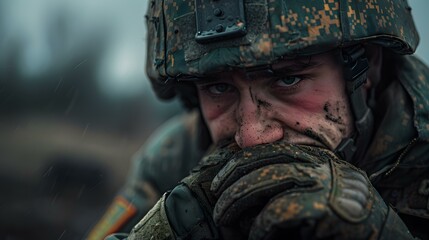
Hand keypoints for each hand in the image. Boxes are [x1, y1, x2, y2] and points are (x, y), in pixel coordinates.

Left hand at [210, 142, 413, 239]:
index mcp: (314, 155)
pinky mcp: (325, 204)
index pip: (266, 151)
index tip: (218, 181)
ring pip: (264, 182)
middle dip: (231, 182)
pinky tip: (258, 236)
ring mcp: (323, 180)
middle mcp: (319, 161)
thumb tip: (238, 187)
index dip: (236, 164)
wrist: (378, 236)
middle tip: (216, 202)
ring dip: (236, 201)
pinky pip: (278, 212)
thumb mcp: (308, 192)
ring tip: (223, 218)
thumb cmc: (336, 219)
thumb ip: (284, 183)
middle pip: (261, 162)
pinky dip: (261, 227)